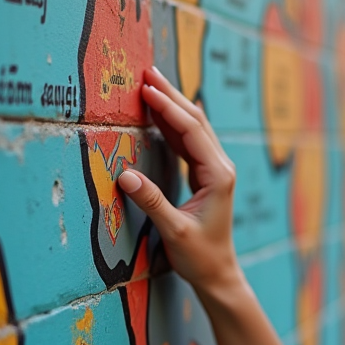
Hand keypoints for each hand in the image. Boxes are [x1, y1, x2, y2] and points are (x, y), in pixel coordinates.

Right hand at [117, 66, 240, 290]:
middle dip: (171, 95)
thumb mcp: (174, 231)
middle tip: (148, 71)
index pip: (190, 131)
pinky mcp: (207, 175)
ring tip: (150, 83)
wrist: (218, 273)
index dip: (168, 107)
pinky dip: (173, 124)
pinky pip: (189, 142)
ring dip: (172, 105)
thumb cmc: (199, 256)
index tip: (147, 87)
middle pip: (195, 121)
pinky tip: (160, 112)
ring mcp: (215, 169)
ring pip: (193, 128)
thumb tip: (124, 175)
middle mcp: (220, 167)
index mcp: (218, 175)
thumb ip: (151, 202)